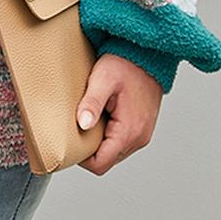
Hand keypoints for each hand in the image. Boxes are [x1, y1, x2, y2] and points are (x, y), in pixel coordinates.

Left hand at [75, 54, 162, 176]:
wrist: (149, 54)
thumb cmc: (125, 64)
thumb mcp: (103, 80)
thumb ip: (92, 103)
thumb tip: (83, 124)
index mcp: (129, 131)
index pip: (100, 164)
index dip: (81, 159)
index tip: (71, 141)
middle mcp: (139, 138)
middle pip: (106, 161)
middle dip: (89, 151)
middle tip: (77, 129)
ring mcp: (143, 134)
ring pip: (114, 154)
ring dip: (99, 143)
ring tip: (91, 121)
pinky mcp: (142, 128)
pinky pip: (121, 143)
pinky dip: (109, 137)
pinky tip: (102, 118)